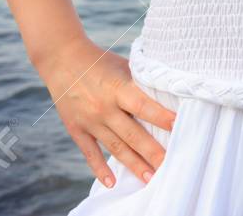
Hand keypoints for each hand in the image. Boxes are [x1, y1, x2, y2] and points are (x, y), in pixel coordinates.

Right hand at [35, 36, 177, 187]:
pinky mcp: (76, 129)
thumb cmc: (100, 61)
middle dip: (152, 152)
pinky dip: (100, 169)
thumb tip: (169, 94)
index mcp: (118, 88)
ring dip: (134, 164)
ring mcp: (89, 120)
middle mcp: (104, 107)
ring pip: (115, 147)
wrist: (62, 59)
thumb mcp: (124, 66)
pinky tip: (112, 182)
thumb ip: (142, 82)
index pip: (144, 106)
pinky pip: (90, 153)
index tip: (180, 128)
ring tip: (150, 178)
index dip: (162, 118)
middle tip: (170, 166)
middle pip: (132, 134)